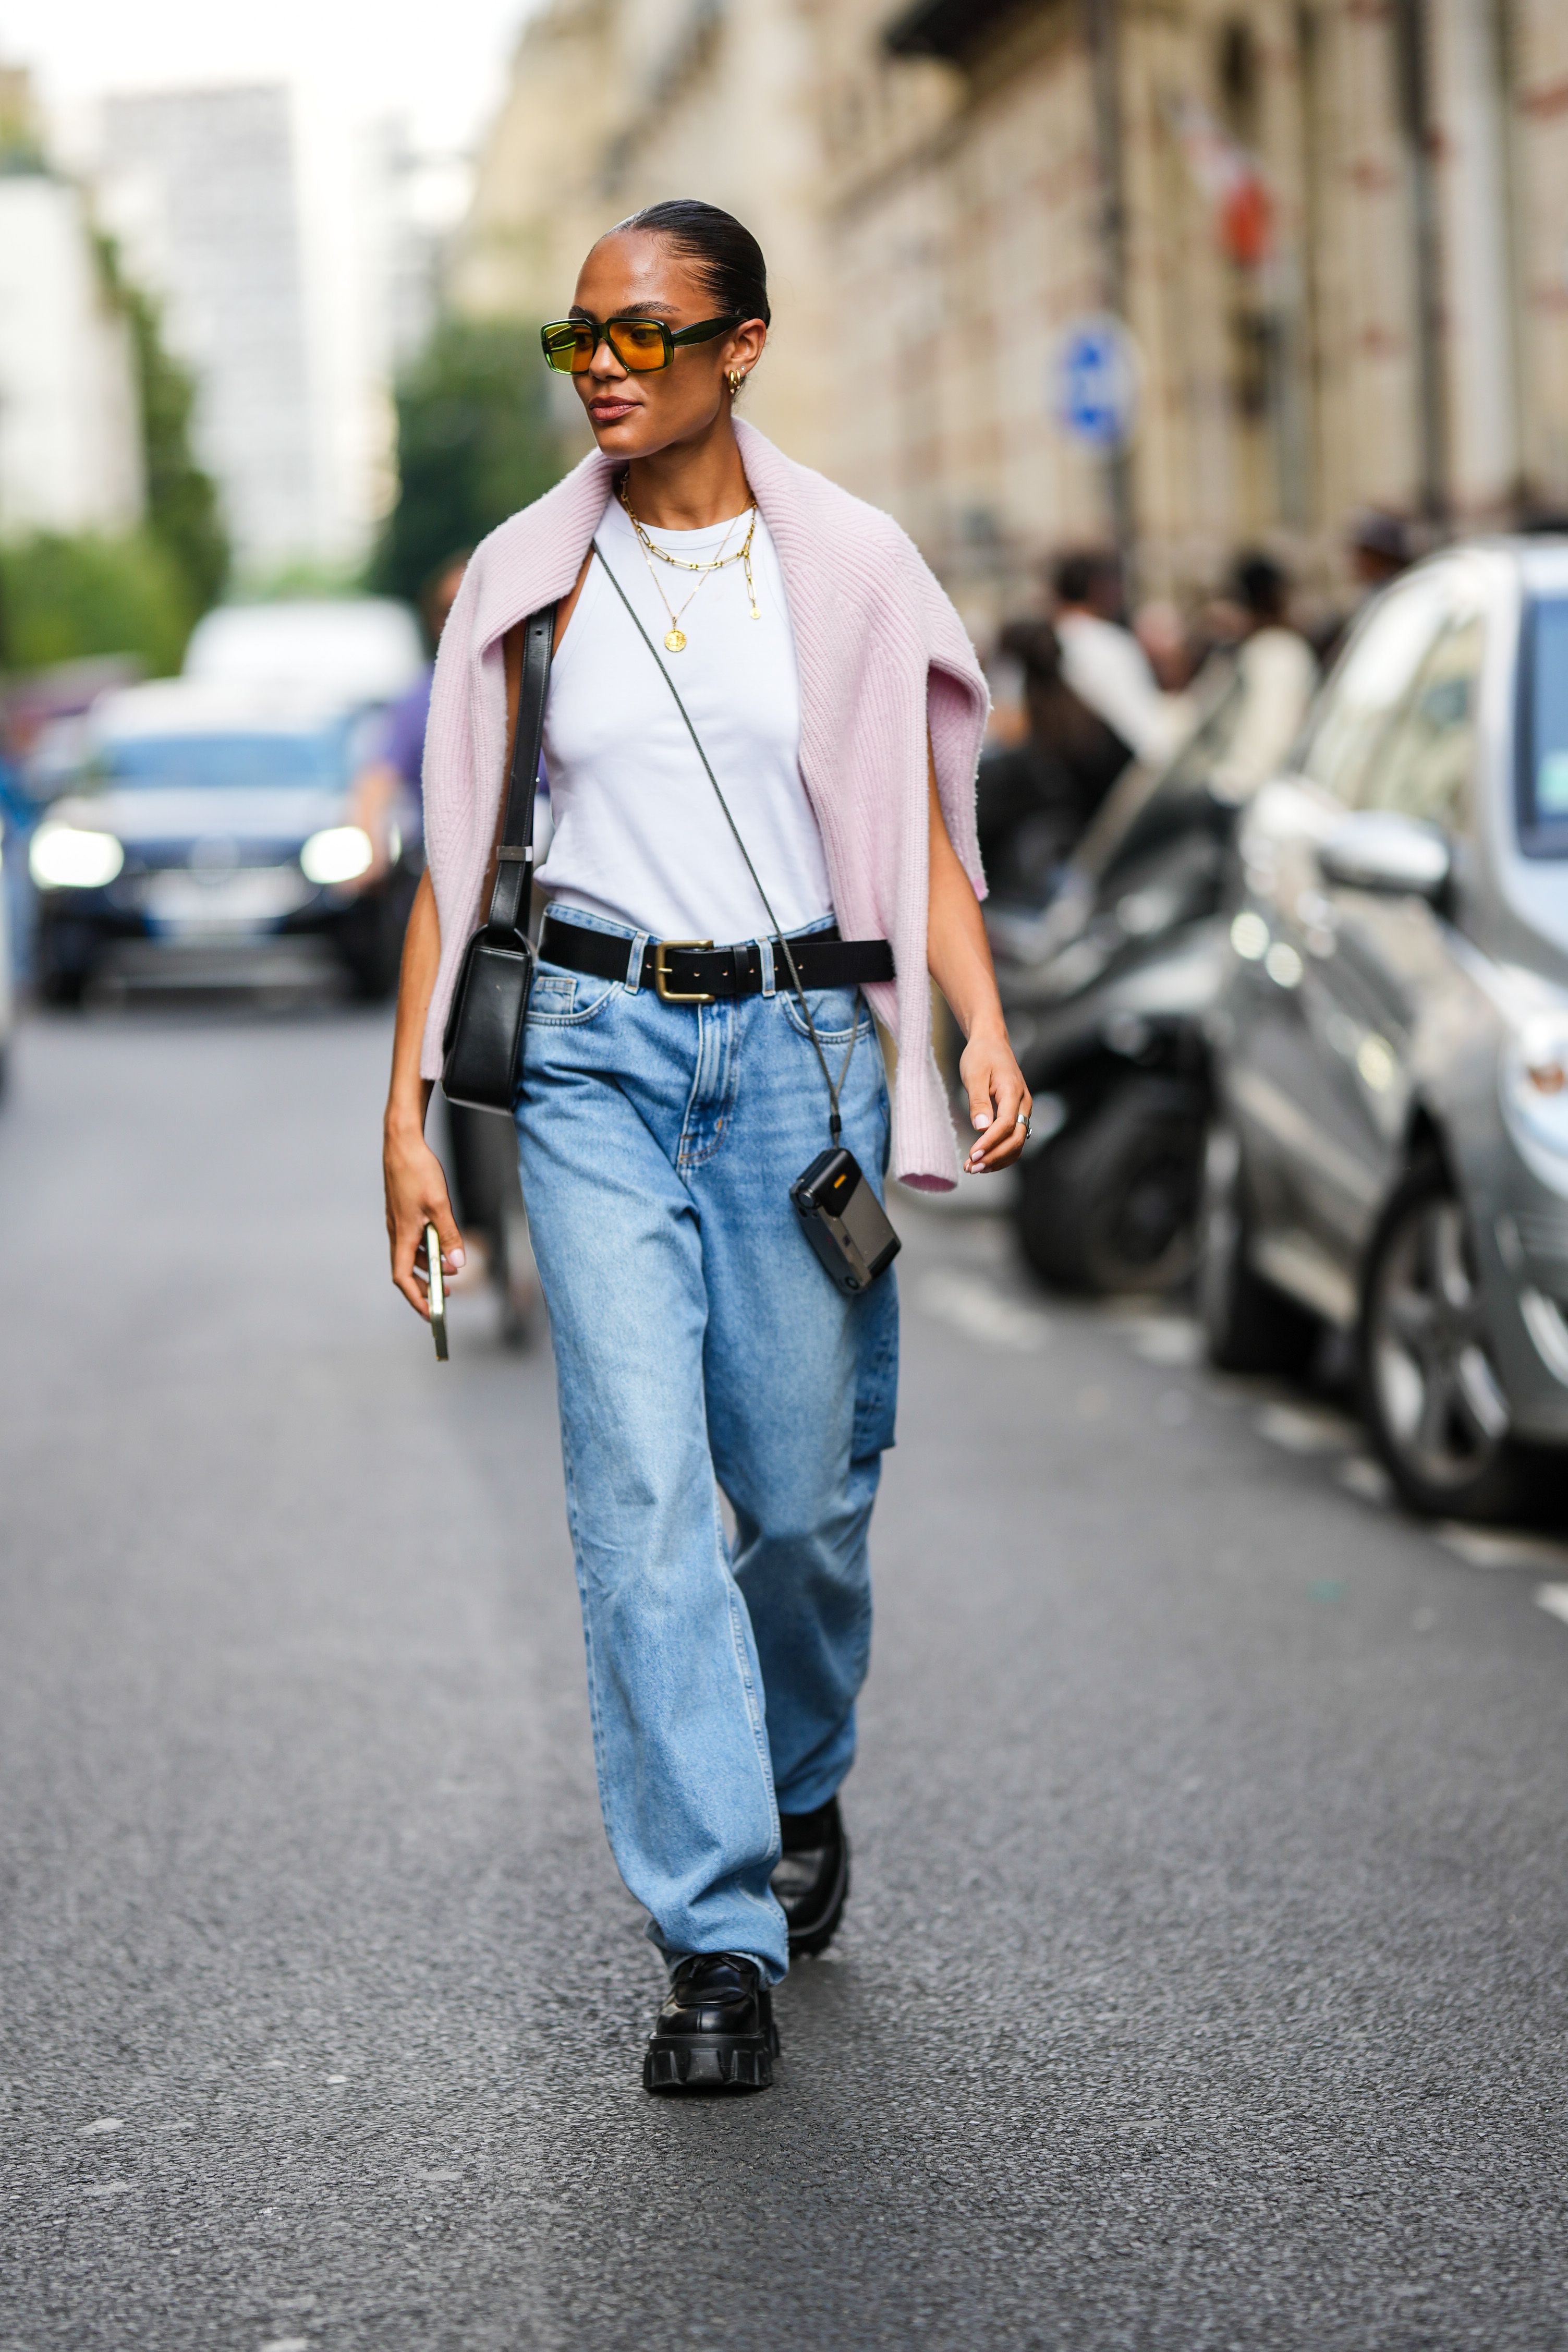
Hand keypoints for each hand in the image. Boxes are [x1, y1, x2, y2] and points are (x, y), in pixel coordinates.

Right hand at [384, 1120, 464, 1316]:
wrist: (402, 1142)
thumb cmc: (417, 1171)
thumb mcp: (439, 1205)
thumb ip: (449, 1235)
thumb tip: (458, 1262)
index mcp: (402, 1235)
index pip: (403, 1278)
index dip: (416, 1298)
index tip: (431, 1313)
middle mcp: (396, 1231)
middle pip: (407, 1270)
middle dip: (426, 1286)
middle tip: (447, 1295)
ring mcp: (398, 1221)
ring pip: (412, 1253)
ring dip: (431, 1265)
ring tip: (453, 1269)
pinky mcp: (403, 1211)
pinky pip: (414, 1238)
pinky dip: (428, 1247)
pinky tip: (442, 1243)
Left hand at [959, 1030, 1031, 1174]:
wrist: (991, 1043)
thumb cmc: (981, 1056)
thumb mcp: (975, 1075)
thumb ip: (978, 1102)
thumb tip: (981, 1128)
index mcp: (1014, 1092)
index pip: (1006, 1124)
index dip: (990, 1143)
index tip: (972, 1155)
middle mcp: (1023, 1103)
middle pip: (1016, 1139)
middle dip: (994, 1156)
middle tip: (972, 1168)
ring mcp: (1023, 1110)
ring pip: (1017, 1143)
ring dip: (998, 1159)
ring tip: (975, 1169)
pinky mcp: (1017, 1114)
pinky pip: (1014, 1139)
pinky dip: (1001, 1153)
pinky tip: (985, 1161)